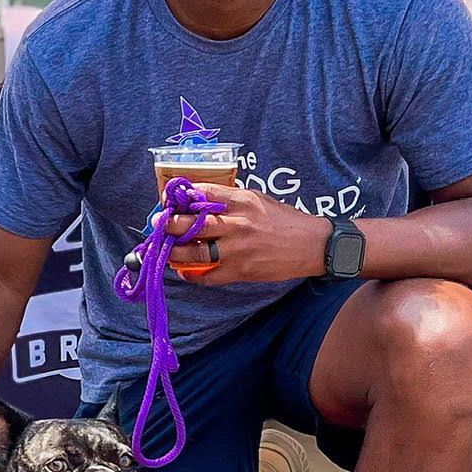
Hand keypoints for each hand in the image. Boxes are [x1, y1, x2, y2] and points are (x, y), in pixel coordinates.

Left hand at [163, 184, 336, 284]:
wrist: (313, 246)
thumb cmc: (285, 220)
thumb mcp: (259, 199)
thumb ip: (231, 198)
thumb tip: (199, 198)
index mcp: (242, 201)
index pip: (204, 194)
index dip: (181, 197)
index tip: (168, 200)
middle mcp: (238, 224)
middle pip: (194, 224)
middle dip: (170, 224)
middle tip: (157, 224)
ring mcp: (239, 250)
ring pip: (196, 253)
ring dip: (174, 252)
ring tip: (163, 250)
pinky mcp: (242, 271)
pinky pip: (209, 276)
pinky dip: (193, 275)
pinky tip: (183, 271)